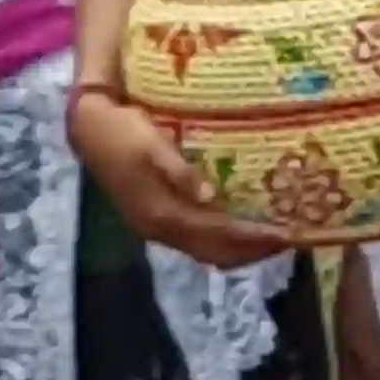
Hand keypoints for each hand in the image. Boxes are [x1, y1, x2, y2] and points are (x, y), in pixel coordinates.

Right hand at [67, 88, 292, 271]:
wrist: (89, 128)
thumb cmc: (123, 132)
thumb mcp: (151, 146)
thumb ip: (178, 172)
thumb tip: (208, 197)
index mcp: (160, 214)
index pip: (215, 236)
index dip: (251, 239)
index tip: (284, 235)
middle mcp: (159, 229)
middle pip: (214, 251)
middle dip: (253, 250)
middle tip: (290, 239)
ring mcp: (156, 227)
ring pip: (206, 250)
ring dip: (240, 248)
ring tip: (272, 238)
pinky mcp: (156, 218)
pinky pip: (196, 239)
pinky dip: (223, 239)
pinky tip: (240, 226)